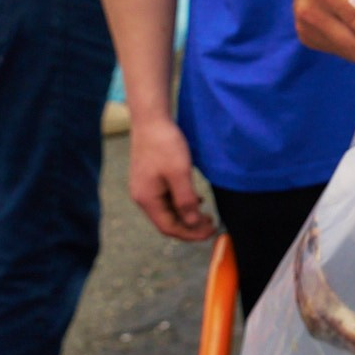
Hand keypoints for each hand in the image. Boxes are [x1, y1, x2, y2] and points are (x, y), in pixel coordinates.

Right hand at [128, 117, 215, 241]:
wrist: (151, 120)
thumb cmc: (165, 144)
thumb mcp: (180, 173)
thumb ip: (186, 200)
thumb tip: (193, 223)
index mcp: (147, 199)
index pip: (168, 227)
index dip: (190, 233)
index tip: (210, 232)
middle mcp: (142, 197)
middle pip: (167, 222)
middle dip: (190, 227)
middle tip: (212, 225)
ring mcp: (145, 189)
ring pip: (168, 211)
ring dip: (187, 215)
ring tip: (207, 215)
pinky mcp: (150, 180)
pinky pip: (167, 199)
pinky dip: (182, 203)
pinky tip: (196, 199)